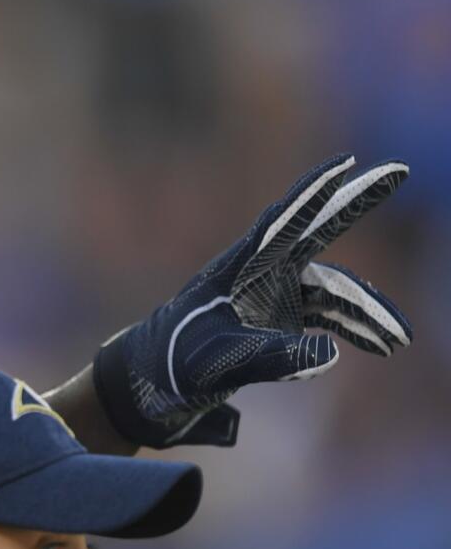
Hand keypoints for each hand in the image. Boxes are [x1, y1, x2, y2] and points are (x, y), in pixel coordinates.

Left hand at [94, 154, 411, 448]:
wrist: (151, 386)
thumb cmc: (173, 365)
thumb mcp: (220, 364)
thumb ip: (271, 358)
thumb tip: (330, 355)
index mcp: (238, 269)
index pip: (282, 222)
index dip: (314, 191)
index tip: (346, 162)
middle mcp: (260, 275)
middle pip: (317, 233)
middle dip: (356, 204)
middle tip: (398, 170)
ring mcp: (271, 295)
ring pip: (332, 291)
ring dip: (366, 312)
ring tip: (398, 340)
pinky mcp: (278, 320)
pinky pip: (327, 316)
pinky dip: (354, 329)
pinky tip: (379, 345)